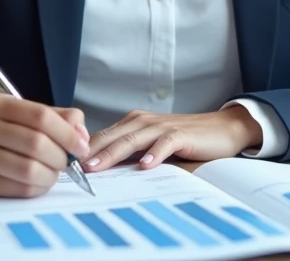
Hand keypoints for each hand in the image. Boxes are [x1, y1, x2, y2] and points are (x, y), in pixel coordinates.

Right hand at [0, 93, 88, 197]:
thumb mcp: (22, 111)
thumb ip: (57, 117)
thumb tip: (82, 135)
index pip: (41, 117)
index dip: (68, 133)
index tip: (82, 145)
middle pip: (37, 144)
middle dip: (62, 156)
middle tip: (68, 161)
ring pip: (29, 170)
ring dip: (52, 174)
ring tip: (53, 171)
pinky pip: (19, 189)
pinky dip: (39, 187)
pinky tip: (39, 181)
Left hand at [82, 105, 261, 171]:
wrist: (221, 129)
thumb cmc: (185, 138)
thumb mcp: (152, 144)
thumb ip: (130, 152)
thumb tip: (101, 168)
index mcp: (134, 123)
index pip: (103, 136)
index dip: (85, 149)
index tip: (67, 164)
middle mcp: (144, 121)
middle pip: (113, 136)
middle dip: (91, 151)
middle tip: (73, 167)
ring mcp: (163, 126)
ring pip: (133, 139)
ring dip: (113, 153)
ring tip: (97, 166)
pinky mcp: (182, 134)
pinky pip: (165, 143)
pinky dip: (154, 153)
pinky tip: (145, 165)